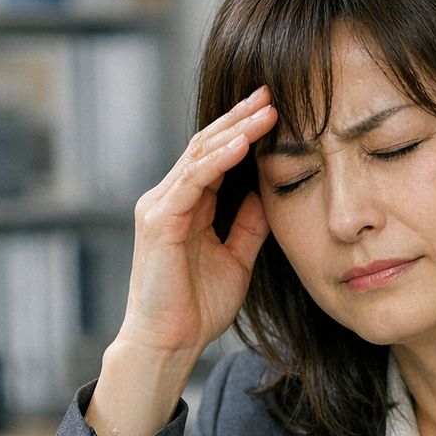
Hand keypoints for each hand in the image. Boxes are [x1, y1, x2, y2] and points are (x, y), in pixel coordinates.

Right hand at [86, 88, 276, 435]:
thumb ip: (248, 225)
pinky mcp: (158, 222)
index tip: (278, 108)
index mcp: (187, 205)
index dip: (245, 130)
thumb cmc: (197, 308)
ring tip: (267, 109)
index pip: (217, 156)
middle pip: (208, 145)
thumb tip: (267, 193)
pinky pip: (191, 182)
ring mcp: (159, 207)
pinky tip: (242, 145)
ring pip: (200, 156)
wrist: (169, 344)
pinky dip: (217, 162)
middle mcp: (169, 198)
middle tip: (273, 91)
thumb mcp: (237, 259)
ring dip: (235, 130)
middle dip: (241, 117)